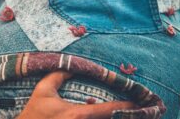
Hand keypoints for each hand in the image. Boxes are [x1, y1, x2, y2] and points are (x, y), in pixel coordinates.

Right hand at [17, 71, 136, 118]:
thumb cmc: (34, 113)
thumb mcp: (43, 90)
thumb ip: (58, 75)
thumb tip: (71, 66)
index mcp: (79, 114)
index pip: (109, 110)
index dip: (127, 107)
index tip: (141, 103)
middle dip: (130, 118)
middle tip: (145, 111)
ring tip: (135, 115)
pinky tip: (113, 117)